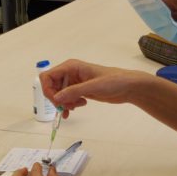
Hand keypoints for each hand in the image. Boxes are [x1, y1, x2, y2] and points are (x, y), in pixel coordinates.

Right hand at [39, 59, 155, 117]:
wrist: (128, 87)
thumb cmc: (113, 81)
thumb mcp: (93, 86)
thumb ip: (73, 92)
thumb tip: (56, 98)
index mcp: (71, 66)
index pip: (48, 76)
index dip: (48, 90)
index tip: (57, 102)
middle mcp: (70, 73)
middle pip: (51, 86)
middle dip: (57, 99)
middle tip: (68, 107)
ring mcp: (75, 82)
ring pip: (59, 94)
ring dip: (64, 103)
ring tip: (77, 106)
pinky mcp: (80, 90)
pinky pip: (67, 99)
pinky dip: (68, 105)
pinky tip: (76, 109)